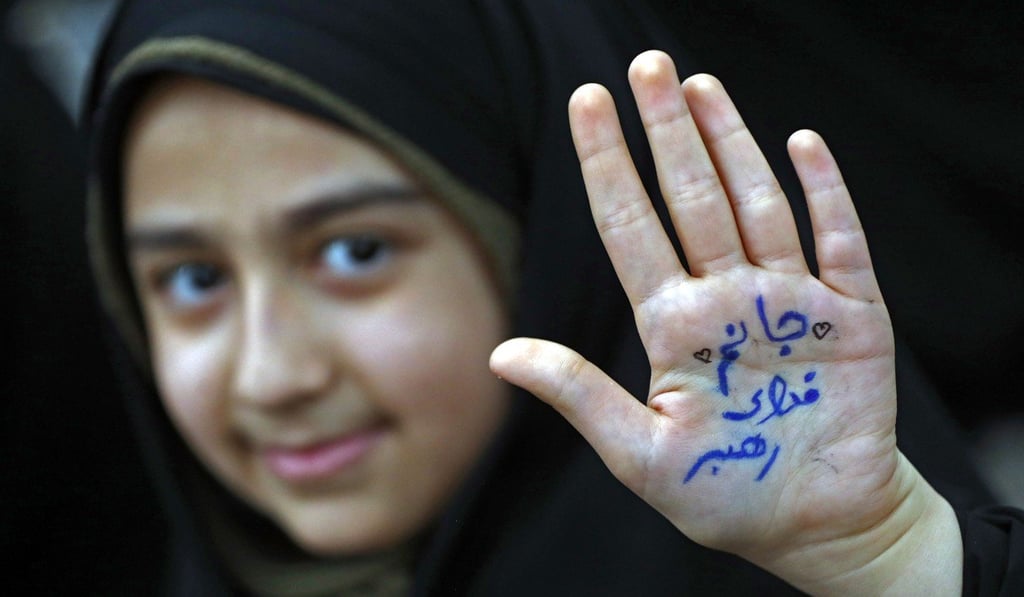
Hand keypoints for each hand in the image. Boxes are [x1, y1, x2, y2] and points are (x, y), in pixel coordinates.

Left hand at [490, 51, 960, 593]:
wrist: (818, 529)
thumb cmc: (725, 496)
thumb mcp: (639, 455)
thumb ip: (579, 395)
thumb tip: (499, 354)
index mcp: (673, 325)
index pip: (631, 228)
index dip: (608, 165)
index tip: (587, 104)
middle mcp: (726, 298)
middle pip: (691, 198)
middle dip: (669, 132)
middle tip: (648, 66)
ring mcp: (789, 301)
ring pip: (756, 205)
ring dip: (732, 144)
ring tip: (702, 86)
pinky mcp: (852, 317)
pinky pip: (839, 243)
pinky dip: (824, 194)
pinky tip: (800, 143)